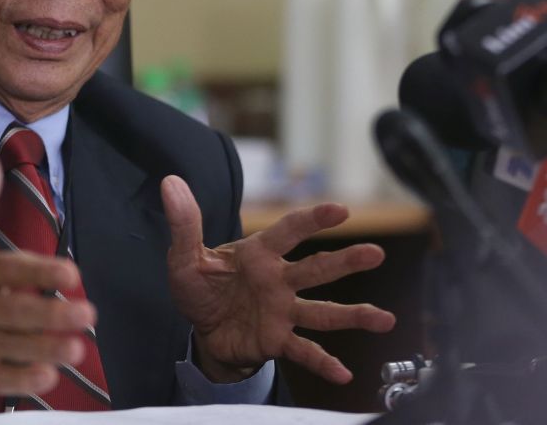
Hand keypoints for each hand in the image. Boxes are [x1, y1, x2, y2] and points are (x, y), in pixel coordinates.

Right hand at [0, 141, 94, 394]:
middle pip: (15, 313)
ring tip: (77, 350)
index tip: (71, 273)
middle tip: (87, 315)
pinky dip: (18, 381)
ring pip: (9, 348)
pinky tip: (46, 378)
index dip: (40, 272)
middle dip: (53, 316)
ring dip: (45, 350)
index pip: (9, 270)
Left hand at [161, 175, 395, 384]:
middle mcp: (278, 281)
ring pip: (322, 311)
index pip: (289, 232)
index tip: (340, 210)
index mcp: (258, 254)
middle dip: (346, 261)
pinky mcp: (277, 340)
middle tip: (376, 253)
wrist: (202, 329)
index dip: (312, 220)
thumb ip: (184, 223)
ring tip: (385, 319)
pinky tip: (344, 374)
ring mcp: (282, 311)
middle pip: (316, 269)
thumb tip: (170, 182)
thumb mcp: (184, 256)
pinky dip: (323, 362)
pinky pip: (303, 351)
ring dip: (353, 315)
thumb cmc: (200, 286)